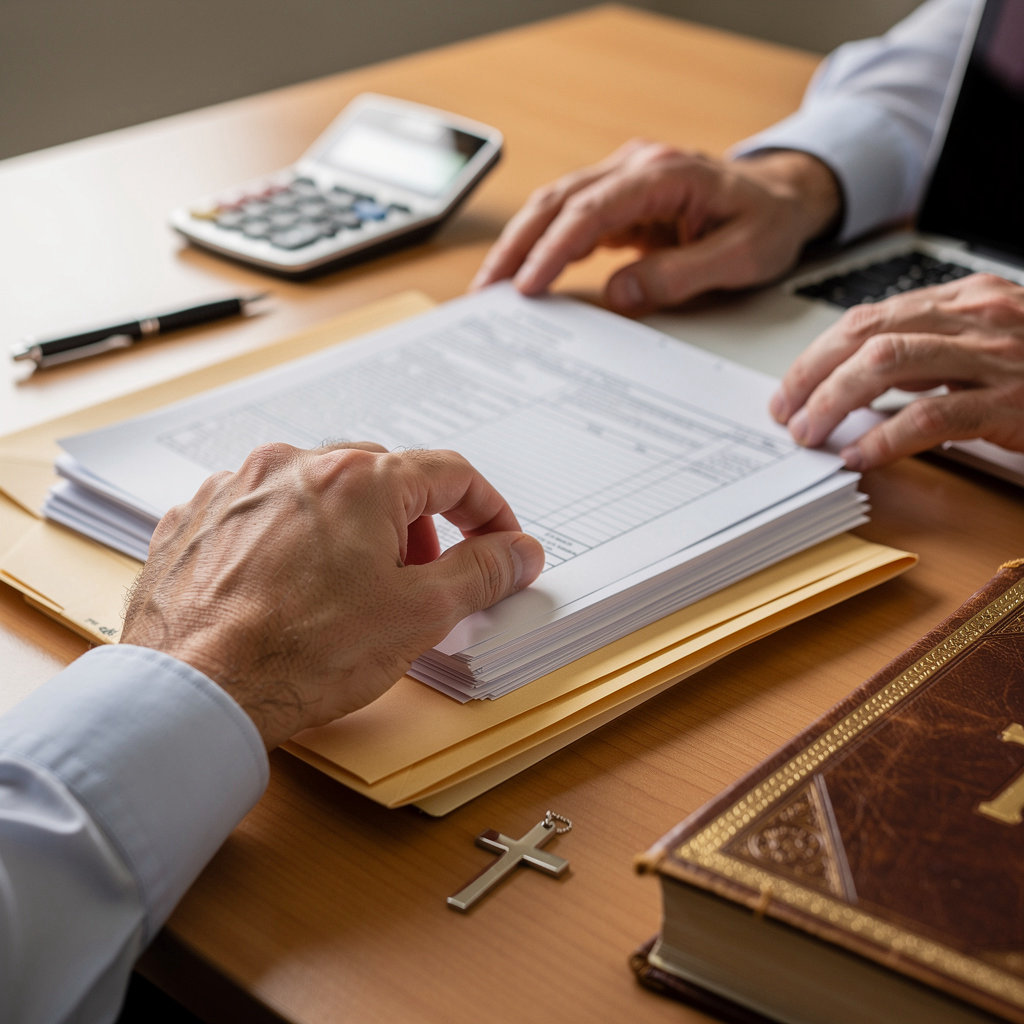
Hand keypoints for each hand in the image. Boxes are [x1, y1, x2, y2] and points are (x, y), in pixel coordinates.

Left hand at [121, 443, 543, 747]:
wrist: (195, 692)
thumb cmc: (304, 654)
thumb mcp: (418, 615)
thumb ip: (481, 572)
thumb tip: (519, 551)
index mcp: (358, 479)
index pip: (450, 474)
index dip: (487, 512)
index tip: (498, 545)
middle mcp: (294, 465)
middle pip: (383, 479)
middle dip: (416, 526)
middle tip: (419, 581)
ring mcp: (238, 487)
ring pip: (319, 492)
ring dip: (352, 530)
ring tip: (348, 589)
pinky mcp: (198, 517)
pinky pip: (263, 511)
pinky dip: (291, 539)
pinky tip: (289, 587)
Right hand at [471, 140, 840, 314]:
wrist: (782, 199)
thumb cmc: (768, 222)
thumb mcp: (742, 255)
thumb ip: (682, 275)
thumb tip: (620, 295)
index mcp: (665, 173)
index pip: (592, 209)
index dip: (555, 247)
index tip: (529, 284)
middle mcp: (636, 167)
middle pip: (558, 200)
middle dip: (517, 245)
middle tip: (486, 289)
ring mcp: (623, 181)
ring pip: (555, 207)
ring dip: (521, 245)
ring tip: (492, 287)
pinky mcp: (619, 202)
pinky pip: (569, 221)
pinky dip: (542, 247)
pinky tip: (524, 277)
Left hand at [770, 274, 1023, 469]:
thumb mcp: (988, 350)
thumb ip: (932, 359)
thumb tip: (859, 390)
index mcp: (965, 300)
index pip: (867, 318)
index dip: (817, 354)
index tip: (790, 388)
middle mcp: (976, 316)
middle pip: (865, 335)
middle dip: (812, 375)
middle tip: (786, 414)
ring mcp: (996, 356)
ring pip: (887, 363)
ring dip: (834, 402)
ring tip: (810, 435)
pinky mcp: (1013, 401)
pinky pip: (931, 416)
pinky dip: (884, 438)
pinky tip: (860, 457)